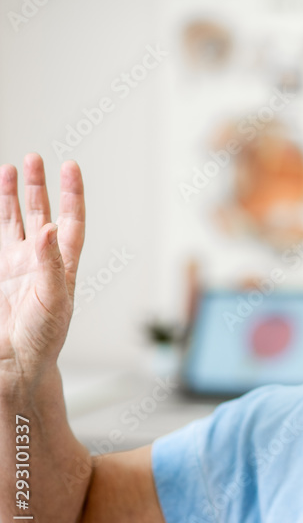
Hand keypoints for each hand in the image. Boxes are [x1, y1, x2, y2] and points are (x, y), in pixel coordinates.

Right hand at [0, 154, 84, 385]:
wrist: (15, 364)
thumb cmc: (43, 339)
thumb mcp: (53, 301)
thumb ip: (50, 265)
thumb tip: (49, 228)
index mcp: (63, 266)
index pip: (70, 222)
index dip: (72, 195)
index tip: (70, 167)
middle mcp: (41, 261)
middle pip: (42, 214)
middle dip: (39, 187)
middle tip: (35, 158)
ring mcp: (16, 266)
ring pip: (15, 222)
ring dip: (12, 196)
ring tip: (10, 168)